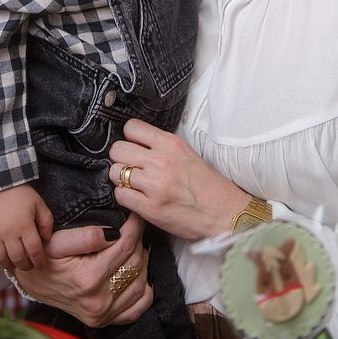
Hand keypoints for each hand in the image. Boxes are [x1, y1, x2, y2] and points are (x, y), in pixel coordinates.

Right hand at [0, 184, 53, 270]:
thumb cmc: (19, 193)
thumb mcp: (38, 203)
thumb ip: (46, 220)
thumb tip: (47, 238)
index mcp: (25, 225)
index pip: (34, 250)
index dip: (39, 261)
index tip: (41, 265)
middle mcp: (9, 233)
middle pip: (18, 258)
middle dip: (25, 265)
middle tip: (28, 265)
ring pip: (2, 258)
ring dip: (9, 264)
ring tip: (14, 263)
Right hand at [16, 214, 152, 326]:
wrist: (32, 281)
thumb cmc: (45, 257)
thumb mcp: (59, 240)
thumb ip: (88, 236)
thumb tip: (115, 233)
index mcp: (88, 278)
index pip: (125, 246)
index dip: (135, 226)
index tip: (138, 214)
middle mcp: (98, 300)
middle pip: (136, 263)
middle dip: (139, 241)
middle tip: (135, 227)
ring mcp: (102, 314)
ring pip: (141, 283)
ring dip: (143, 262)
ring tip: (135, 246)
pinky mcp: (103, 320)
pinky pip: (137, 308)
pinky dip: (144, 290)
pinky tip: (139, 274)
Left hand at [109, 119, 249, 240]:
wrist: (222, 211)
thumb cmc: (204, 183)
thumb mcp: (185, 152)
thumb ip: (160, 145)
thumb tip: (134, 143)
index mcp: (170, 143)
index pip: (131, 127)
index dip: (129, 138)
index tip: (133, 146)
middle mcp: (160, 160)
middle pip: (118, 149)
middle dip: (120, 159)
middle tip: (129, 167)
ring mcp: (154, 184)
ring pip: (115, 172)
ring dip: (121, 179)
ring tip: (133, 184)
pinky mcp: (150, 207)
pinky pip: (120, 195)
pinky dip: (125, 197)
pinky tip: (136, 198)